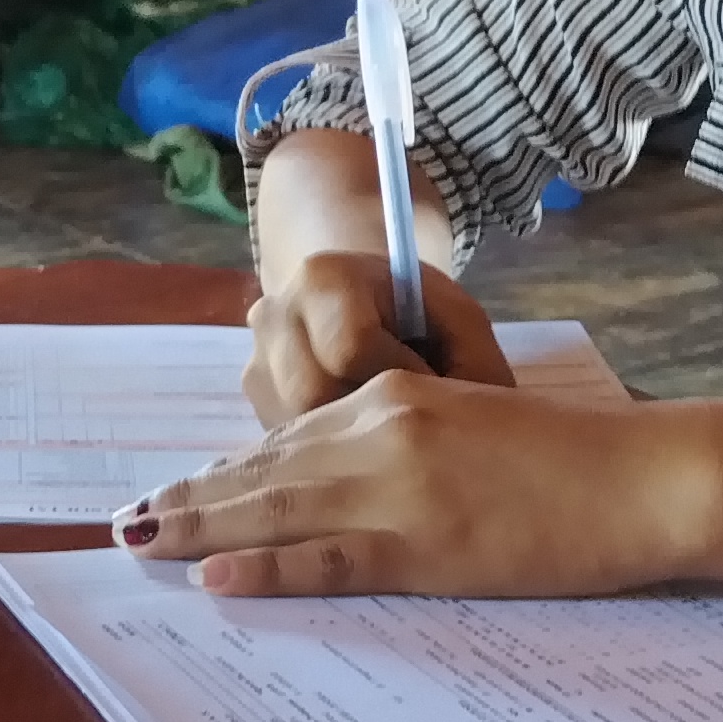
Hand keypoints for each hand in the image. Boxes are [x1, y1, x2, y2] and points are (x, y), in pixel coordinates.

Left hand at [116, 372, 690, 599]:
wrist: (641, 476)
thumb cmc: (571, 459)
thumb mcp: (474, 426)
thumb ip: (408, 443)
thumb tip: (352, 481)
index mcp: (393, 399)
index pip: (287, 439)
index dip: (226, 472)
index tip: (179, 490)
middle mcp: (380, 430)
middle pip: (263, 472)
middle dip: (191, 499)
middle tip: (126, 523)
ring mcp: (398, 489)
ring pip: (275, 510)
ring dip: (199, 531)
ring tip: (140, 546)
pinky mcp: (423, 546)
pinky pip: (325, 560)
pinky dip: (264, 570)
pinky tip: (214, 580)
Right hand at [245, 249, 512, 423]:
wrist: (365, 302)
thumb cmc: (422, 317)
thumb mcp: (462, 324)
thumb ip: (468, 363)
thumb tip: (454, 426)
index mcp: (325, 276)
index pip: (351, 348)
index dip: (401, 379)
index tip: (432, 387)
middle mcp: (274, 313)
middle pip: (314, 394)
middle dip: (370, 417)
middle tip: (411, 416)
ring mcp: (256, 358)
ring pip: (297, 428)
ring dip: (349, 438)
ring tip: (388, 423)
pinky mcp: (254, 398)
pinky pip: (290, 441)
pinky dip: (330, 445)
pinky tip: (361, 430)